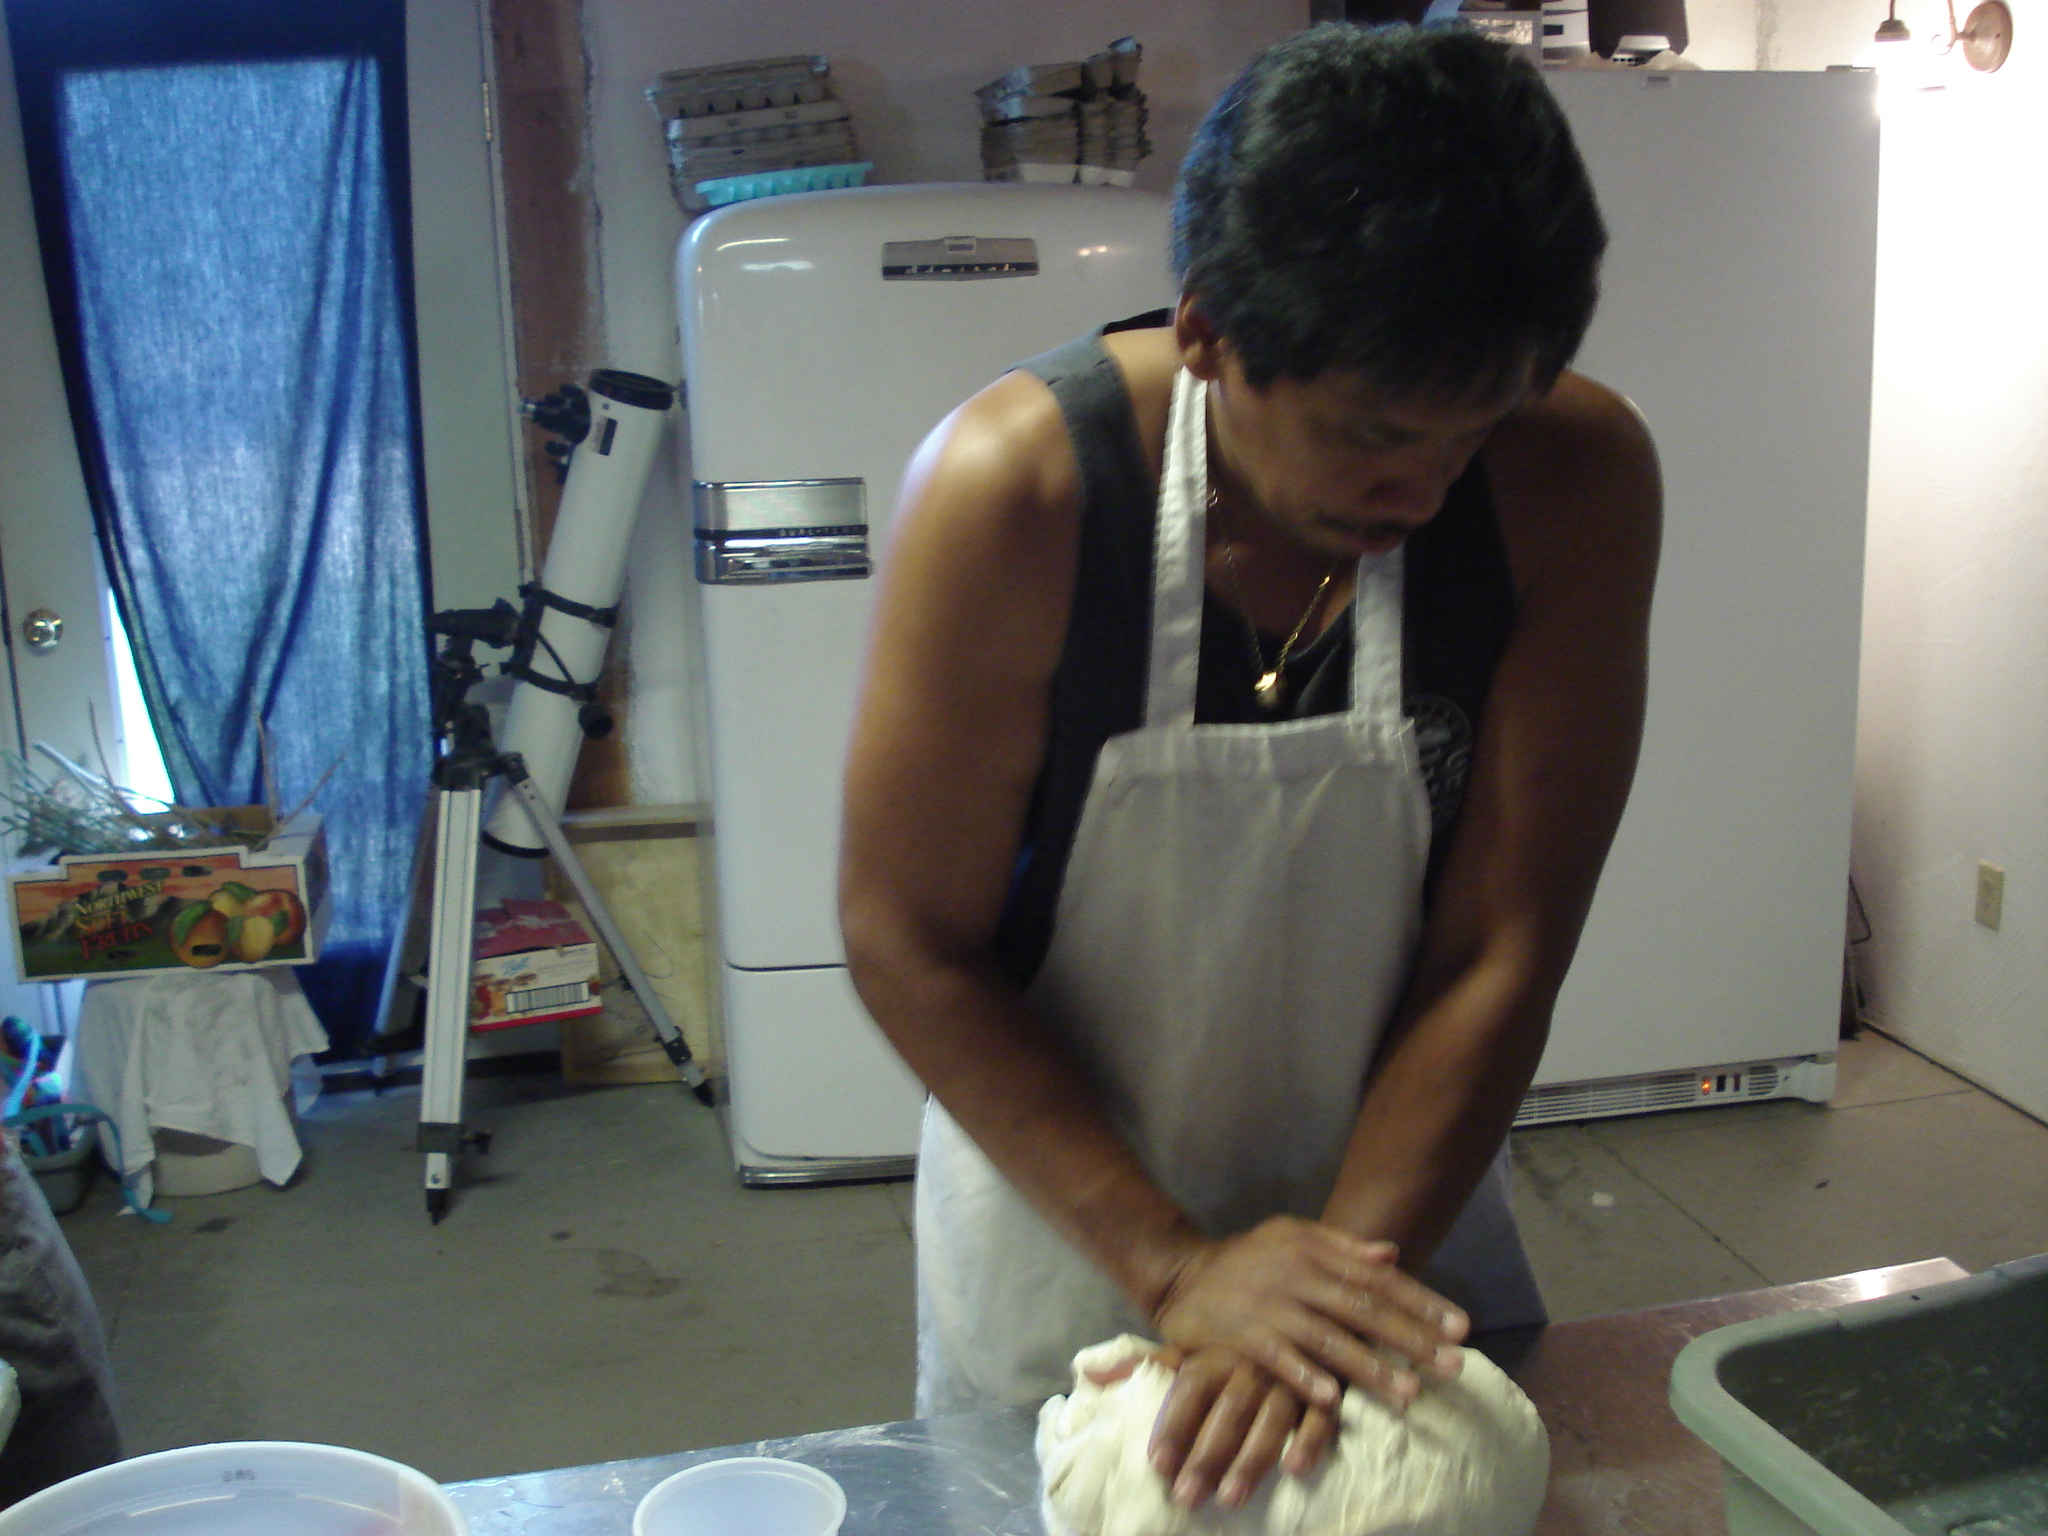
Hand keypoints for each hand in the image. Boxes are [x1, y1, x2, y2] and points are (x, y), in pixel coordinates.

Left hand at [1087, 1346, 1340, 1509]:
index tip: (1157, 1465)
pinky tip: (1295, 1468)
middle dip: (1207, 1455)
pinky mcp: (1325, 1385)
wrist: (1289, 1288)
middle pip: (1227, 1410)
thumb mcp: (1186, 1340)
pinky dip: (1310, 1439)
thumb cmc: (1228, 1332)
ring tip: (1230, 1497)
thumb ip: (1143, 1362)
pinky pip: (1321, 1415)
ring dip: (1251, 1458)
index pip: (1188, 1388)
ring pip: (1271, 1417)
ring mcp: (1290, 1373)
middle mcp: (1250, 1361)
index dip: (1173, 1426)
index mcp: (1215, 1351)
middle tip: (1188, 1496)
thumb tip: (1088, 1373)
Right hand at [1150, 1217, 1468, 1413]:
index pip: (1379, 1277)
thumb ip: (1342, 1246)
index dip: (1422, 1302)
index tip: (1461, 1328)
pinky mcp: (1240, 1333)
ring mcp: (1268, 1304)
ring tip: (1408, 1392)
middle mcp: (1296, 1275)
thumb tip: (1393, 1253)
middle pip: (1362, 1308)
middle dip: (1411, 1338)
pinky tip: (1330, 1398)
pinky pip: (1278, 1358)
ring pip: (1328, 1338)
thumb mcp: (1291, 1237)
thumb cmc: (1247, 1259)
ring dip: (1369, 1367)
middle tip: (1452, 1365)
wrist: (1181, 1273)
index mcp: (1313, 1250)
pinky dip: (1303, 1377)